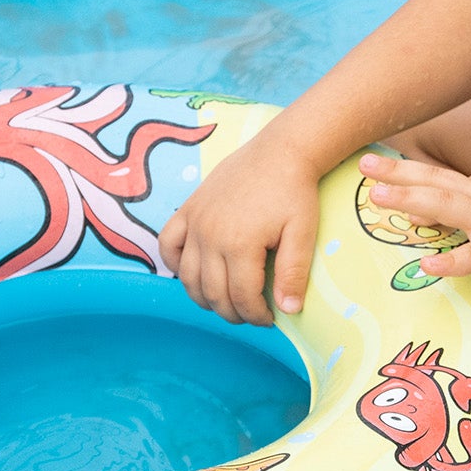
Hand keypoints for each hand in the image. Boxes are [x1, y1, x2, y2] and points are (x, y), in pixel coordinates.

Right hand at [159, 135, 322, 325]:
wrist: (280, 150)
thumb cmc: (294, 191)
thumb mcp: (303, 233)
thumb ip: (293, 273)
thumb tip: (289, 310)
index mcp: (239, 244)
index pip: (241, 297)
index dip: (255, 316)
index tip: (269, 320)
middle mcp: (210, 235)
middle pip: (213, 292)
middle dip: (232, 312)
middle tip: (250, 314)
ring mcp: (195, 221)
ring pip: (187, 276)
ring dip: (205, 297)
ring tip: (227, 301)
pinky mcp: (188, 208)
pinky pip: (167, 244)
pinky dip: (176, 264)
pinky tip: (195, 272)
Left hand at [356, 152, 470, 278]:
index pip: (446, 179)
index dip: (413, 177)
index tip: (384, 171)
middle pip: (434, 181)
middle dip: (397, 173)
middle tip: (363, 163)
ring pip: (444, 206)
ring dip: (409, 200)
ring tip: (376, 196)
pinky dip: (450, 261)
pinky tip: (427, 266)